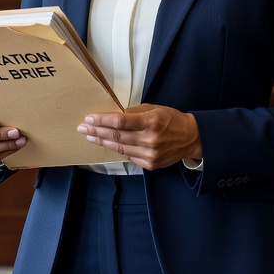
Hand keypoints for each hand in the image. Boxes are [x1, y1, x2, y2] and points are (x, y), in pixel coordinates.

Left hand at [77, 104, 201, 170]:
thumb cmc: (171, 120)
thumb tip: (113, 115)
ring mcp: (150, 154)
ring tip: (91, 136)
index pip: (120, 122)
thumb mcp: (154, 109)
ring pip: (120, 148)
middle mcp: (150, 139)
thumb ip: (134, 113)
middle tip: (82, 128)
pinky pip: (129, 156)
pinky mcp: (151, 164)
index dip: (102, 120)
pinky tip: (108, 144)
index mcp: (151, 121)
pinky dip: (118, 149)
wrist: (191, 138)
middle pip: (116, 136)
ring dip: (103, 142)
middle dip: (96, 131)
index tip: (89, 119)